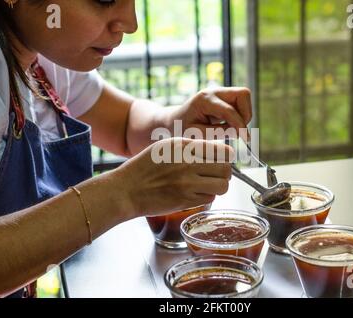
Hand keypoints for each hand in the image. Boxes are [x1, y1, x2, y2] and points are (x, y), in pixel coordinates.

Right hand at [112, 138, 233, 218]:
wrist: (126, 190)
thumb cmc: (144, 168)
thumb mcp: (166, 147)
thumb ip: (191, 146)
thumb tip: (216, 150)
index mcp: (185, 146)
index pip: (223, 150)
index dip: (226, 156)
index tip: (221, 160)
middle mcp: (188, 163)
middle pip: (226, 168)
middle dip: (225, 172)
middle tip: (216, 174)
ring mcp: (187, 183)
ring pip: (222, 186)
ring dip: (218, 186)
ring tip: (207, 185)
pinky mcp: (186, 200)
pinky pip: (210, 198)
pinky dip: (206, 196)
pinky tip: (195, 193)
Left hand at [166, 87, 252, 139]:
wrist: (175, 120)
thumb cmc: (182, 129)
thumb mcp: (197, 135)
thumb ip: (218, 133)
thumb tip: (239, 132)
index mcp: (204, 100)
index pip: (229, 110)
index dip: (240, 125)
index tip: (246, 138)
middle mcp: (214, 91)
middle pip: (243, 94)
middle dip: (245, 114)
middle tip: (238, 130)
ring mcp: (220, 91)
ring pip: (244, 97)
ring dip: (244, 114)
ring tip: (230, 128)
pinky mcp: (224, 96)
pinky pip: (241, 102)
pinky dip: (240, 114)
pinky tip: (228, 124)